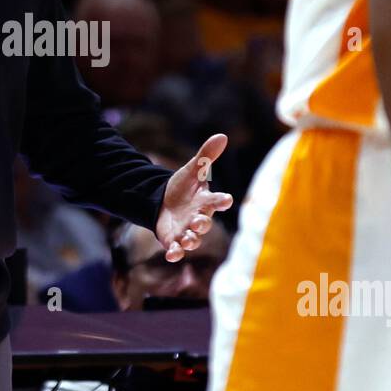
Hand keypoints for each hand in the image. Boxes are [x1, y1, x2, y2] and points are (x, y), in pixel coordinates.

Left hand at [156, 134, 234, 261]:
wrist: (163, 203)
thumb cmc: (183, 188)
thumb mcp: (192, 170)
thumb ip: (207, 156)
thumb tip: (222, 136)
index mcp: (205, 201)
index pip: (217, 200)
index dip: (222, 200)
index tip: (227, 199)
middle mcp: (198, 218)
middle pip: (204, 223)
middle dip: (202, 224)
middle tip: (198, 222)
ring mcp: (187, 231)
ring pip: (193, 239)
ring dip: (191, 240)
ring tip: (188, 239)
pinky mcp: (174, 241)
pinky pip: (177, 249)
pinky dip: (175, 253)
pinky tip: (171, 254)